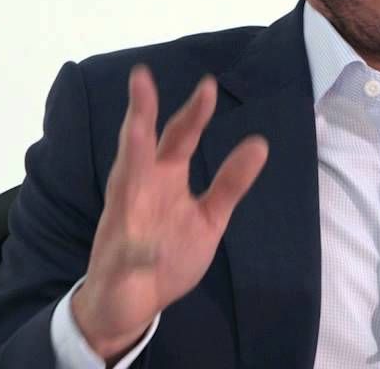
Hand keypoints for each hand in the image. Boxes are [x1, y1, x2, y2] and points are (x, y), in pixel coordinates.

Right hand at [71, 65, 268, 359]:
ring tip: (135, 125)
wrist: (129, 302)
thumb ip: (229, 183)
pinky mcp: (120, 255)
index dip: (194, 113)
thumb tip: (260, 143)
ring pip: (124, 179)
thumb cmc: (166, 251)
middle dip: (142, 112)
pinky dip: (139, 247)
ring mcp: (125, 218)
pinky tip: (146, 243)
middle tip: (142, 77)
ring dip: (130, 153)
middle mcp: (139, 188)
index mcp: (164, 177)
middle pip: (140, 143)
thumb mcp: (209, 217)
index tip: (208, 84)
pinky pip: (131, 248)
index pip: (180, 137)